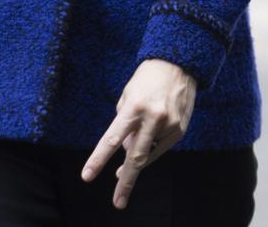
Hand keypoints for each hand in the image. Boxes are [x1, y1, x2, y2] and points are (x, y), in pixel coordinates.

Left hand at [80, 59, 196, 209]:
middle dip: (125, 181)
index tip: (87, 175)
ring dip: (137, 159)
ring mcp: (169, 125)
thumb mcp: (128, 95)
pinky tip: (149, 138)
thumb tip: (127, 151)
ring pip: (149, 154)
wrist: (178, 64)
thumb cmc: (147, 79)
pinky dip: (152, 147)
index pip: (112, 138)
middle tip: (118, 202)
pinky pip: (161, 148)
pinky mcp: (180, 130)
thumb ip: (124, 123)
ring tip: (125, 163)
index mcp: (134, 107)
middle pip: (135, 157)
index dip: (99, 159)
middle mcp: (153, 117)